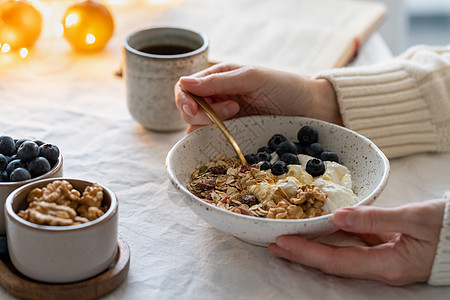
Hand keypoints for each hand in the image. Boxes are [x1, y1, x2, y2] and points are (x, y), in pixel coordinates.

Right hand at [175, 63, 341, 132]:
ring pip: (198, 128)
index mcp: (219, 78)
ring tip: (239, 117)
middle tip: (233, 109)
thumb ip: (218, 81)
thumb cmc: (285, 86)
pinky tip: (233, 137)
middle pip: (188, 110)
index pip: (186, 88)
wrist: (311, 109)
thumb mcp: (252, 77)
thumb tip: (182, 83)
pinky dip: (216, 142)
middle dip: (203, 113)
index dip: (184, 99)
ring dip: (211, 126)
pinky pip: (213, 142)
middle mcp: (218, 99)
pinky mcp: (234, 136)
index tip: (194, 108)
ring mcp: (225, 119)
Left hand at [267, 200, 445, 285]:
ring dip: (318, 245)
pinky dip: (340, 235)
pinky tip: (327, 227)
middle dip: (303, 254)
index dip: (307, 253)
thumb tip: (337, 217)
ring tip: (293, 237)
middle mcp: (384, 267)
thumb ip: (375, 219)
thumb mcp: (416, 219)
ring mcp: (387, 259)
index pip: (337, 262)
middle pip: (334, 262)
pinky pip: (359, 243)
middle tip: (275, 245)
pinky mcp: (392, 248)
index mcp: (389, 266)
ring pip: (344, 253)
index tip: (281, 243)